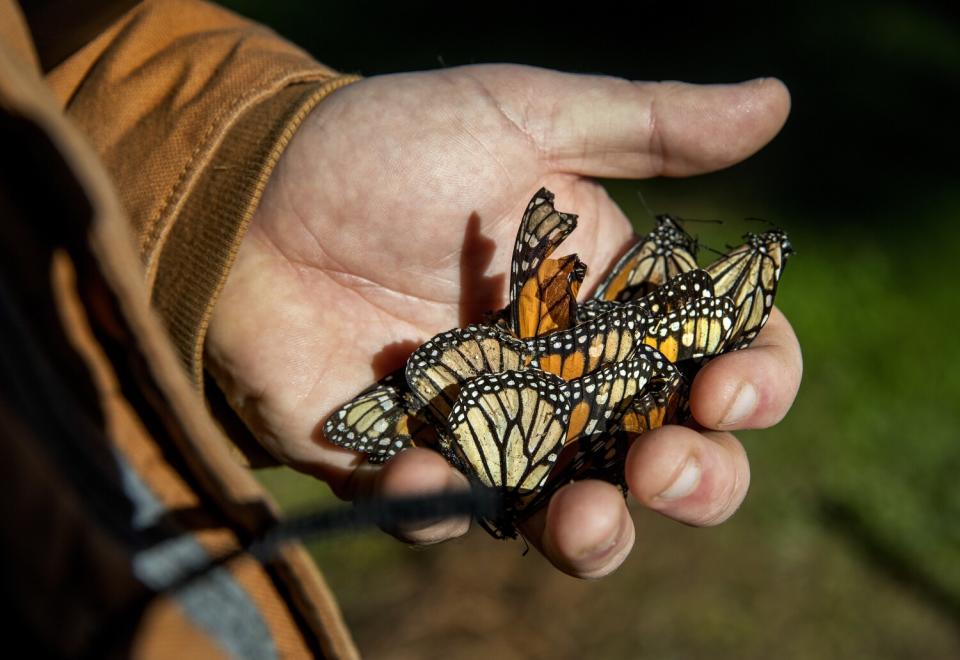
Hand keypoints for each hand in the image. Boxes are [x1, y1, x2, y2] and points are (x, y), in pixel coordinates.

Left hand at [205, 64, 799, 577]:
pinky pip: (448, 512)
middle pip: (670, 456)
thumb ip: (650, 126)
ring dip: (595, 534)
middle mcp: (568, 374)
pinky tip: (425, 472)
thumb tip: (779, 101)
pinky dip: (445, 505)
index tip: (728, 386)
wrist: (255, 195)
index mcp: (612, 297)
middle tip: (663, 465)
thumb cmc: (390, 148)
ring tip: (582, 519)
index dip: (752, 381)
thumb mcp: (526, 115)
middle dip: (694, 479)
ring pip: (575, 512)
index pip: (721, 355)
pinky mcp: (410, 460)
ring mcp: (492, 426)